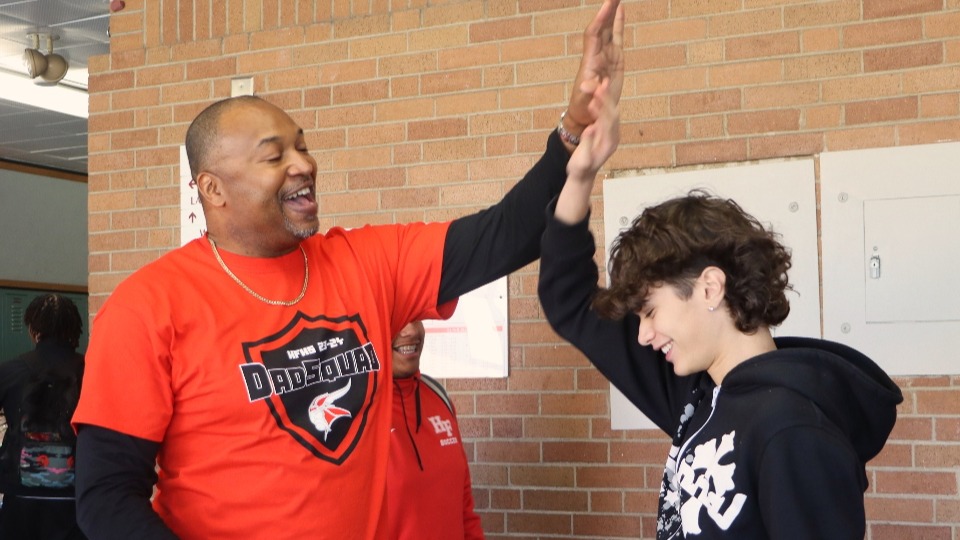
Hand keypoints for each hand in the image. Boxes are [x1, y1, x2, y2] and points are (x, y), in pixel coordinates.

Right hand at [558, 77, 620, 224]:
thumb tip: (590, 127)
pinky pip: (606, 116)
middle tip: (602, 82)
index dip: (604, 105)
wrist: (582, 177)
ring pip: (611, 113)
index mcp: (608, 143)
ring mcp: (611, 135)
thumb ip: (587, 143)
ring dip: (606, 99)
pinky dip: (602, 105)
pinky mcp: (606, 133)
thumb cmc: (580, 170)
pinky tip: (596, 96)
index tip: (599, 92)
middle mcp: (613, 137)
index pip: (609, 120)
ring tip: (601, 84)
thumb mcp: (581, 159)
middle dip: (607, 98)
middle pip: (612, 113)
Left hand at [563, 0, 624, 136]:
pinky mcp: (615, 60)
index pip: (594, 33)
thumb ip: (588, 91)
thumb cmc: (583, 107)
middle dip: (608, 8)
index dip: (600, 19)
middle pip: (602, 25)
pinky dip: (619, 23)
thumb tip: (587, 84)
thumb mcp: (585, 100)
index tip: (608, 4)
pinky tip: (621, 10)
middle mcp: (598, 54)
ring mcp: (607, 55)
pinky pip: (617, 37)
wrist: (585, 114)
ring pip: (609, 28)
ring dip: (612, 11)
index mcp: (591, 60)